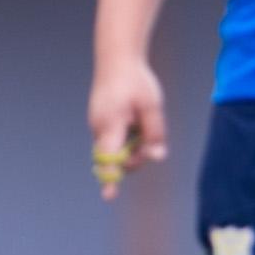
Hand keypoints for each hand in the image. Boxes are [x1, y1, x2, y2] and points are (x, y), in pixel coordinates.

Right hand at [88, 55, 165, 199]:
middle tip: (151, 141)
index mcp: (111, 124)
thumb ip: (155, 133)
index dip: (110, 178)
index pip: (109, 157)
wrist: (116, 58)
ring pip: (115, 149)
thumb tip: (157, 157)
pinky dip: (126, 137)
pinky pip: (113, 139)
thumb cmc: (136, 80)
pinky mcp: (100, 122)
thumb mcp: (152, 106)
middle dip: (135, 158)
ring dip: (132, 146)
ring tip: (142, 121)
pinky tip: (133, 117)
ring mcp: (97, 125)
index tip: (109, 196)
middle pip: (116, 159)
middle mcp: (99, 128)